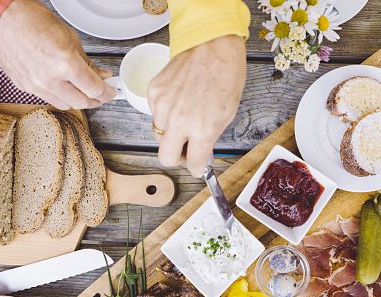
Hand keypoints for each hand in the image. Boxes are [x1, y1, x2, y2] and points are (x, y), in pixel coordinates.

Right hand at [0, 0, 115, 109]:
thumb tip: (99, 75)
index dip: (106, 92)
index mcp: (65, 64)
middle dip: (95, 100)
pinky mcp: (24, 87)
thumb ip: (86, 62)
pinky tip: (63, 86)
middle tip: (101, 93)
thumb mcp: (70, 38)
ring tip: (82, 90)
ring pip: (64, 105)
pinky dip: (60, 96)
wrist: (1, 19)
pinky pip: (48, 99)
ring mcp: (35, 86)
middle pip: (81, 103)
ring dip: (77, 100)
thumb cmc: (32, 20)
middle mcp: (50, 79)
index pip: (94, 89)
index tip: (110, 90)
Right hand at [148, 35, 246, 176]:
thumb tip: (200, 152)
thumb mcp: (227, 113)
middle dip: (176, 157)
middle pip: (166, 158)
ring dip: (171, 130)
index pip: (192, 165)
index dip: (196, 168)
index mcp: (202, 129)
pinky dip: (165, 111)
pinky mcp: (153, 91)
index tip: (197, 164)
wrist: (212, 45)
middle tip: (186, 148)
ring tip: (185, 114)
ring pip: (159, 134)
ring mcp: (162, 105)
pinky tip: (179, 98)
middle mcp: (179, 121)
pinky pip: (155, 112)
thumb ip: (210, 136)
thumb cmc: (225, 75)